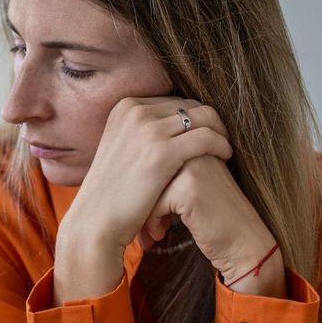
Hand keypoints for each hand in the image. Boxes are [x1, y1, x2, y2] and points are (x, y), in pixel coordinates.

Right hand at [52, 97, 231, 301]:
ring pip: (204, 117)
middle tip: (220, 141)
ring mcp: (147, 129)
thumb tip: (172, 123)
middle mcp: (135, 111)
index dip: (194, 117)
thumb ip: (143, 132)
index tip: (205, 134)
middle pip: (190, 105)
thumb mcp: (122, 149)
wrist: (96, 221)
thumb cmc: (113, 193)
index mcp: (125, 107)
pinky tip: (225, 157)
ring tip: (225, 150)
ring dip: (220, 132)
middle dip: (209, 122)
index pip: (174, 101)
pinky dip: (221, 144)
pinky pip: (206, 137)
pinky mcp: (161, 152)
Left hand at [143, 154, 286, 295]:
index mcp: (195, 142)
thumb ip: (168, 173)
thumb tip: (128, 175)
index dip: (146, 186)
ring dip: (145, 212)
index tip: (147, 210)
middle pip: (149, 169)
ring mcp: (193, 165)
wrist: (244, 244)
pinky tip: (160, 235)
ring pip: (147, 185)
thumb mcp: (190, 189)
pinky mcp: (190, 187)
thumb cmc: (213, 220)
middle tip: (144, 225)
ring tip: (152, 231)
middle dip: (142, 199)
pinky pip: (154, 202)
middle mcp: (195, 148)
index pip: (153, 156)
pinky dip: (152, 222)